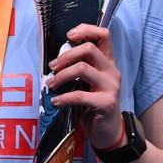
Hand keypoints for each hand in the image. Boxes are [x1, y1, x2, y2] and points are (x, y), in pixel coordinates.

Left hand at [45, 23, 123, 148]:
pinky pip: (80, 95)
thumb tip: (56, 61)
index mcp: (108, 63)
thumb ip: (80, 68)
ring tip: (51, 85)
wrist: (108, 132)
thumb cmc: (94, 105)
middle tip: (52, 67)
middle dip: (66, 56)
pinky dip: (64, 97)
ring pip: (82, 69)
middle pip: (89, 48)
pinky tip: (56, 102)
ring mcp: (111, 87)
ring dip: (61, 76)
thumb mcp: (89, 83)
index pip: (104, 35)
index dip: (86, 29)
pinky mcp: (106, 103)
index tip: (69, 35)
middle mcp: (111, 71)